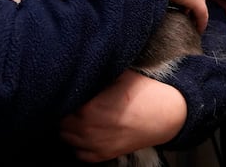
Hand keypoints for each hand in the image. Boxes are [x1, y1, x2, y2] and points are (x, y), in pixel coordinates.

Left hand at [60, 70, 186, 162]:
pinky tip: (87, 130)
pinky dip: (79, 143)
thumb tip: (79, 68)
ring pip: (65, 137)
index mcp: (89, 108)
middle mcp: (88, 130)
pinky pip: (78, 152)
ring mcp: (95, 145)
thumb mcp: (118, 75)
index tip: (70, 88)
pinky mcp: (102, 156)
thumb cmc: (144, 93)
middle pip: (60, 121)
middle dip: (65, 110)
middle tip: (76, 100)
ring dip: (69, 126)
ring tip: (80, 115)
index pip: (62, 103)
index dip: (65, 94)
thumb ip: (96, 75)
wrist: (165, 115)